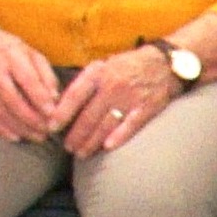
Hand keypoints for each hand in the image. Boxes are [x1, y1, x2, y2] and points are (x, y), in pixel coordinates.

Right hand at [0, 28, 59, 142]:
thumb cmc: (9, 51)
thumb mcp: (31, 54)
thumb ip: (45, 75)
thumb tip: (54, 99)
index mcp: (11, 56)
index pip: (27, 79)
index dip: (40, 98)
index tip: (52, 113)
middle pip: (12, 99)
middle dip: (32, 118)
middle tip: (47, 130)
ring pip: (1, 112)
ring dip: (20, 128)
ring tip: (37, 136)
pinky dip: (2, 130)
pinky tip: (17, 136)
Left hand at [49, 48, 178, 155]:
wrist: (165, 63)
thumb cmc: (128, 65)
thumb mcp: (104, 65)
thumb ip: (87, 82)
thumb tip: (63, 101)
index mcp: (99, 72)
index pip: (75, 94)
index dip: (62, 112)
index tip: (52, 126)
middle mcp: (113, 85)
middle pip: (89, 115)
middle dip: (76, 134)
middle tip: (67, 147)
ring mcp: (130, 97)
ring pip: (106, 124)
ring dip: (91, 141)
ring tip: (81, 153)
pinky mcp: (146, 108)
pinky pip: (130, 125)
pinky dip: (119, 137)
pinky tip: (107, 147)